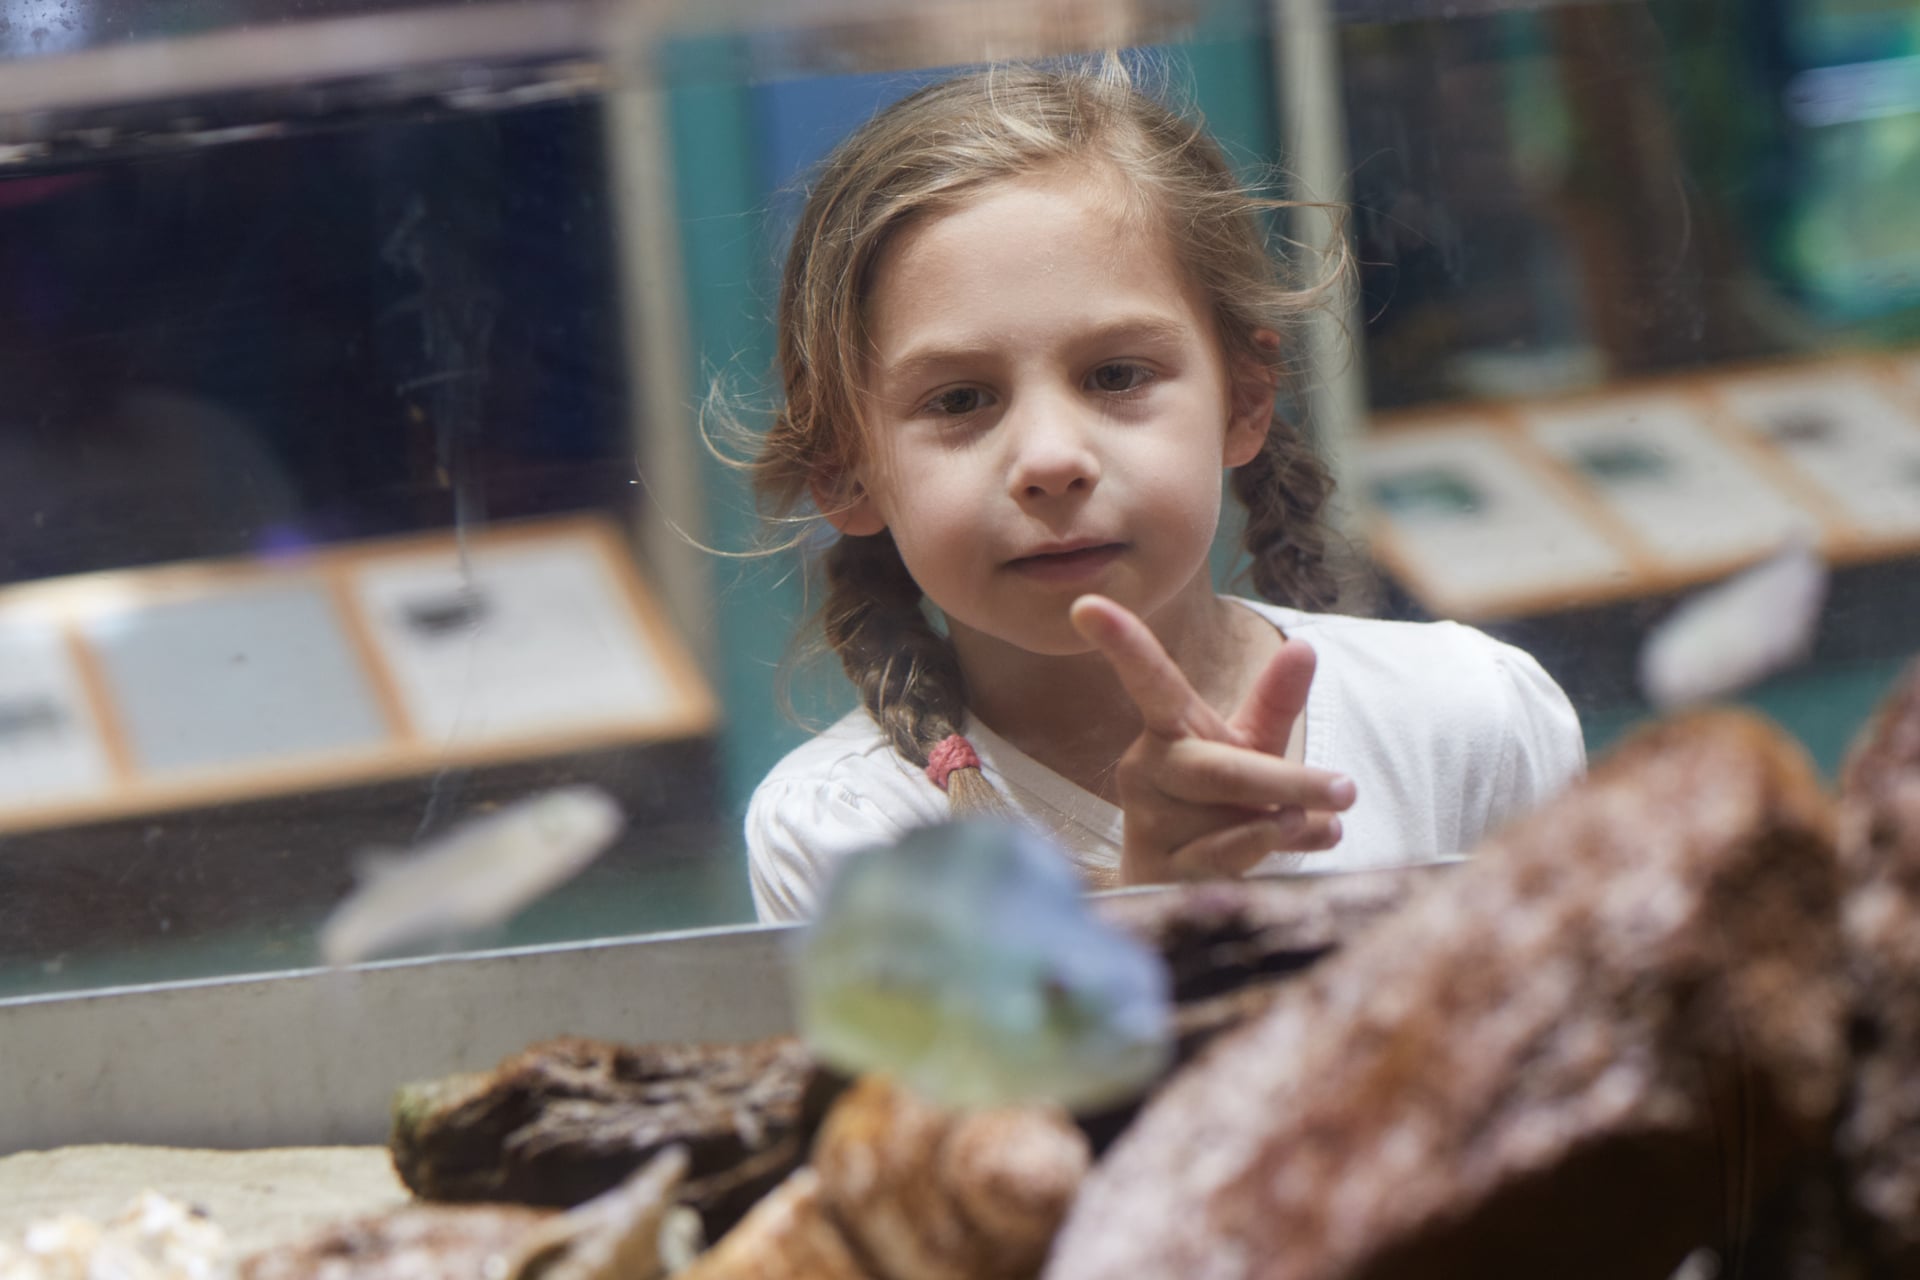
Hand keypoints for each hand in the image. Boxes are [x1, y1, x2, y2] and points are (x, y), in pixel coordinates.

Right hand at [1069, 594, 1355, 884]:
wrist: (1178, 881)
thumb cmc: (1218, 804)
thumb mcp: (1251, 747)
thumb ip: (1276, 702)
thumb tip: (1304, 645)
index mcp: (1167, 730)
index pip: (1148, 681)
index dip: (1121, 642)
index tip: (1087, 605)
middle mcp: (1146, 771)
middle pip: (1215, 768)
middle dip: (1285, 780)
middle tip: (1348, 789)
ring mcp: (1147, 824)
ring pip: (1225, 815)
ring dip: (1284, 820)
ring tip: (1320, 820)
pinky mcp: (1157, 872)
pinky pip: (1221, 856)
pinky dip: (1267, 848)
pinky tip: (1308, 840)